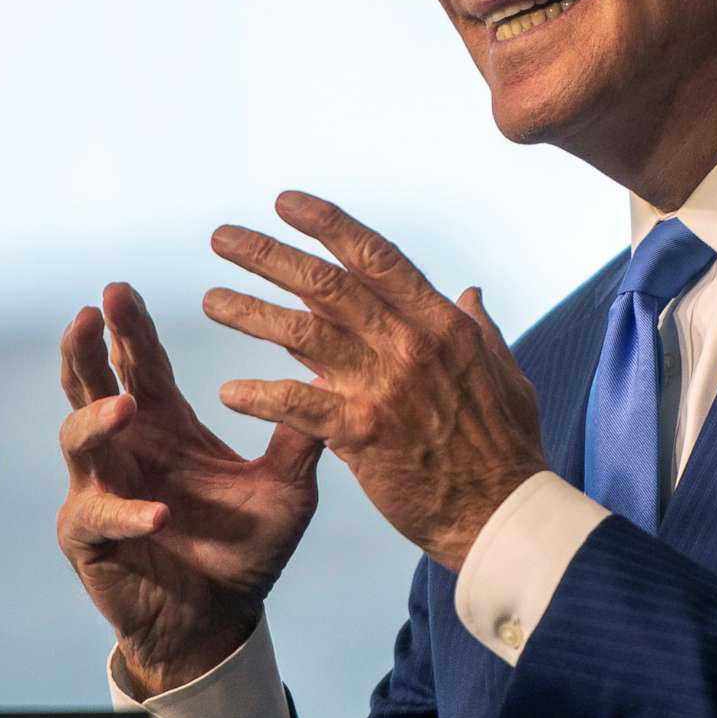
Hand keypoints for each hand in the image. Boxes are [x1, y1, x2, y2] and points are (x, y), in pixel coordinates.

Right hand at [55, 282, 324, 696]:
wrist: (219, 620)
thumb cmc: (244, 551)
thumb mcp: (286, 490)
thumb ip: (301, 439)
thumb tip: (335, 379)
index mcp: (165, 426)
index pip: (140, 364)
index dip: (130, 328)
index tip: (120, 288)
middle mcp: (126, 449)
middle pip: (91, 384)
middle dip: (87, 349)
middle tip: (91, 314)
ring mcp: (100, 489)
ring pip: (77, 440)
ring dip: (97, 420)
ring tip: (126, 407)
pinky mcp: (91, 537)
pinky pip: (98, 516)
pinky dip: (127, 513)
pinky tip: (158, 515)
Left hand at [204, 191, 547, 570]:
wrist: (501, 513)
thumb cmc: (505, 448)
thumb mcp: (504, 374)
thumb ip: (479, 328)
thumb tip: (468, 293)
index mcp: (441, 323)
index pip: (375, 257)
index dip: (327, 225)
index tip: (285, 204)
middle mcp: (409, 344)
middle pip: (326, 285)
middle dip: (268, 256)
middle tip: (222, 239)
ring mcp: (383, 386)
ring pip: (302, 334)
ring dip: (250, 313)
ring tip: (212, 300)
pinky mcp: (361, 433)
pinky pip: (298, 404)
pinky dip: (260, 396)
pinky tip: (229, 392)